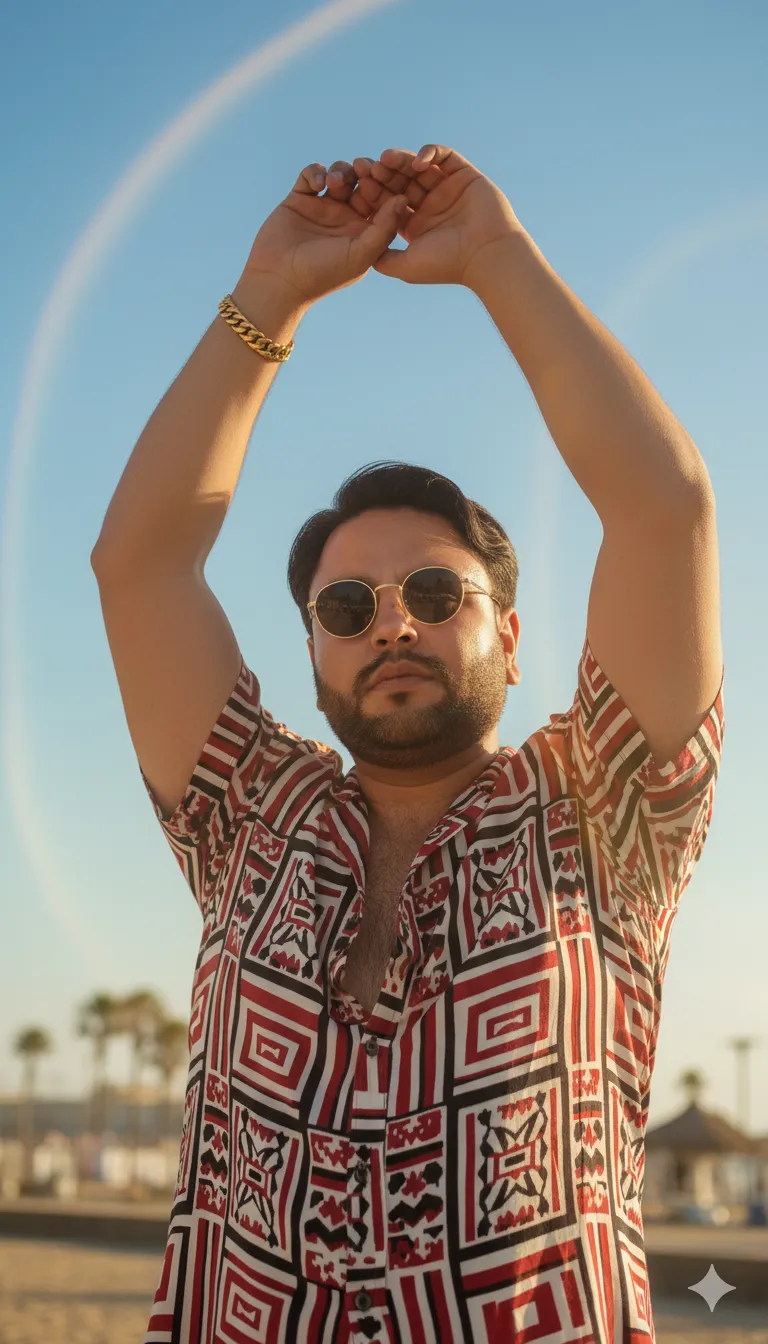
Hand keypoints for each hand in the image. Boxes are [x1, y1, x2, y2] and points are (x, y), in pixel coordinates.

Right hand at [240, 159, 408, 307]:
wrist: (279, 279)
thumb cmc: (323, 273)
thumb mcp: (361, 255)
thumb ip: (384, 229)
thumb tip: (403, 200)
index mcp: (364, 231)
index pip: (382, 200)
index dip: (385, 186)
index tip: (384, 178)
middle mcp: (346, 217)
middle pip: (362, 182)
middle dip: (364, 172)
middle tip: (363, 169)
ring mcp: (323, 207)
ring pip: (339, 174)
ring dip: (341, 171)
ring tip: (334, 183)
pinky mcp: (299, 200)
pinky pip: (311, 175)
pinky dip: (316, 172)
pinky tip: (317, 185)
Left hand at [352, 144, 523, 288]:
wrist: (486, 256)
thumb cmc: (447, 264)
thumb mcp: (405, 266)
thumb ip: (382, 257)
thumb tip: (360, 252)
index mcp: (415, 223)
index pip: (388, 201)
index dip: (373, 192)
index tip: (358, 186)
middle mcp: (429, 204)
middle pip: (400, 181)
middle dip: (383, 174)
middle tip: (366, 167)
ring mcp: (446, 188)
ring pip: (418, 166)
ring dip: (401, 160)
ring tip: (385, 158)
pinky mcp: (464, 174)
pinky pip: (444, 155)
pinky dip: (430, 153)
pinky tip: (418, 162)